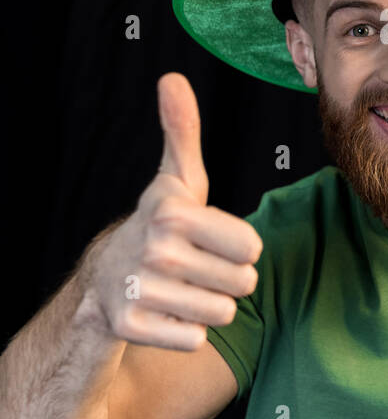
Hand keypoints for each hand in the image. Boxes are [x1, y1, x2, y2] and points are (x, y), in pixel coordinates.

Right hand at [81, 73, 262, 349]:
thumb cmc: (159, 227)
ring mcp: (140, 289)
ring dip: (208, 307)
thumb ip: (183, 131)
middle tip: (196, 269)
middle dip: (226, 280)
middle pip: (242, 283)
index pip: (252, 248)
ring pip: (221, 314)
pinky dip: (185, 332)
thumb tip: (172, 78)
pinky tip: (166, 313)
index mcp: (174, 212)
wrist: (104, 280)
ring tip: (181, 290)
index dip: (239, 249)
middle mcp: (155, 249)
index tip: (211, 241)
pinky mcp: (130, 326)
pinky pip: (194, 339)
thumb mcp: (177, 181)